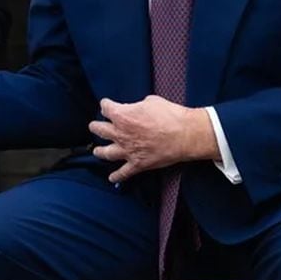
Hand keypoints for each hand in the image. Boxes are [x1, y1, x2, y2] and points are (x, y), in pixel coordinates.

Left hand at [88, 96, 218, 184]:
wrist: (185, 135)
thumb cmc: (171, 115)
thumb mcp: (151, 101)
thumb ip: (137, 106)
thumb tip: (136, 109)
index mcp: (122, 115)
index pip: (106, 108)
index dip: (106, 105)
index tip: (106, 105)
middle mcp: (120, 134)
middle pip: (100, 130)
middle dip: (95, 127)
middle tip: (94, 126)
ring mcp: (128, 151)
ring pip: (106, 153)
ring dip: (99, 151)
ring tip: (96, 151)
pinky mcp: (138, 164)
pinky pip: (123, 173)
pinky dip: (116, 177)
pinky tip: (112, 178)